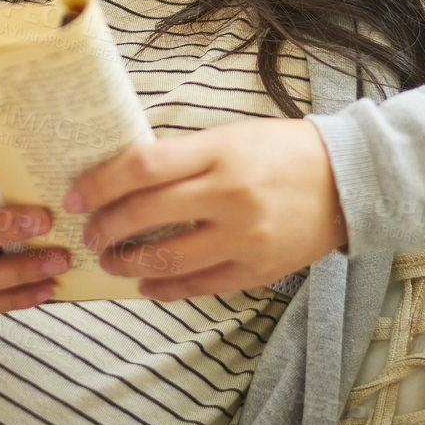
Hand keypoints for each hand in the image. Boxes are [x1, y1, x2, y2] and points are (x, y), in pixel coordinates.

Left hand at [62, 119, 347, 300]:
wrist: (349, 180)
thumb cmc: (283, 150)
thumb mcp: (231, 136)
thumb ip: (183, 156)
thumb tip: (124, 175)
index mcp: (219, 151)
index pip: (142, 166)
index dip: (100, 183)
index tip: (75, 196)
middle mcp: (229, 194)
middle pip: (146, 214)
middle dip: (105, 227)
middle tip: (88, 232)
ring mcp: (244, 236)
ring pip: (167, 258)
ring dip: (128, 263)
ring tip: (111, 261)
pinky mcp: (257, 269)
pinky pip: (199, 286)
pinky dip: (166, 288)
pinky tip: (147, 283)